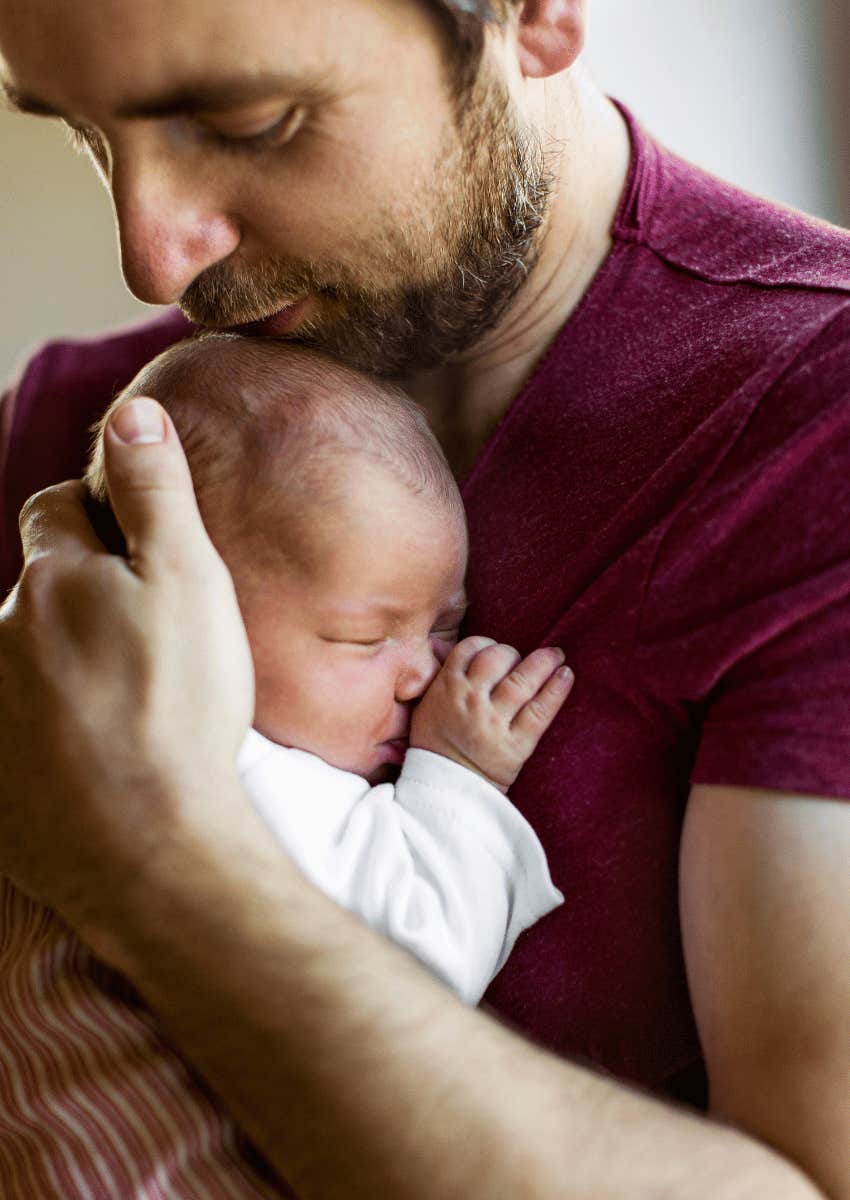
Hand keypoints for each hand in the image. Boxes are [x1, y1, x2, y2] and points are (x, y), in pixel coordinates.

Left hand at [0, 398, 253, 936]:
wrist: (149, 844)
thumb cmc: (181, 707)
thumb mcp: (191, 583)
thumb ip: (157, 494)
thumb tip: (132, 411)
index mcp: (55, 577)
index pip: (55, 510)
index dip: (93, 517)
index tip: (130, 549)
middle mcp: (4, 630)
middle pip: (38, 587)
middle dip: (76, 595)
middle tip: (140, 639)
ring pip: (23, 655)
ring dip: (59, 662)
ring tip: (122, 704)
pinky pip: (15, 724)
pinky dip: (43, 725)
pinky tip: (91, 751)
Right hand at [410, 637, 572, 791]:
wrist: (443, 792)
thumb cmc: (435, 746)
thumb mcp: (426, 706)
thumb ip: (439, 675)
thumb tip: (441, 643)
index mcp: (447, 688)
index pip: (471, 649)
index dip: (487, 645)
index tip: (495, 651)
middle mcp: (471, 700)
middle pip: (498, 658)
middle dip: (512, 654)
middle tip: (520, 660)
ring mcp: (494, 723)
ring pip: (522, 680)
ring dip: (543, 662)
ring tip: (556, 655)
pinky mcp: (515, 745)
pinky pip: (540, 711)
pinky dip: (556, 690)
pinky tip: (566, 675)